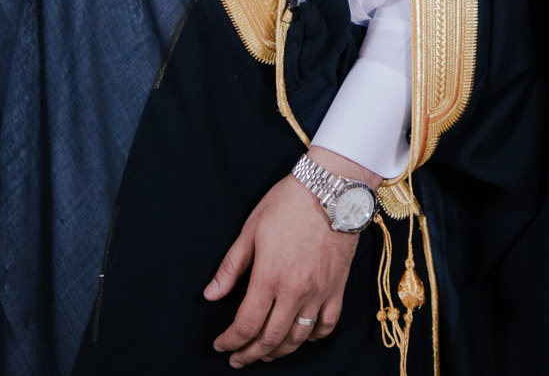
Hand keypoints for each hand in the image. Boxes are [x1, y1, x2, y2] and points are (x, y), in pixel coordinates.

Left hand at [205, 146, 369, 366]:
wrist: (333, 189)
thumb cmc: (289, 203)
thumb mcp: (251, 229)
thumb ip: (231, 266)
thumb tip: (211, 294)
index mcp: (269, 277)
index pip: (246, 325)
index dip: (230, 341)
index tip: (221, 345)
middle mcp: (295, 291)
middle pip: (270, 339)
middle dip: (250, 354)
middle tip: (238, 359)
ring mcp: (319, 292)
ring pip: (298, 338)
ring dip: (278, 351)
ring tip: (265, 354)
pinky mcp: (337, 288)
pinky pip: (326, 325)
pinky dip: (313, 337)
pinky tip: (302, 337)